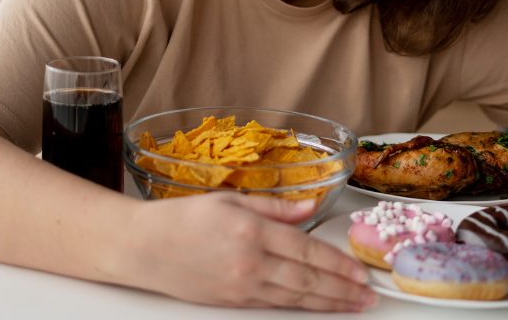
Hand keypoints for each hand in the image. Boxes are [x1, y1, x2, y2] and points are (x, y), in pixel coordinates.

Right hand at [118, 192, 374, 310]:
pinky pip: (272, 306)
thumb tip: (312, 205)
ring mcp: (240, 287)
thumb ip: (277, 206)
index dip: (337, 264)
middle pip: (306, 280)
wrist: (141, 247)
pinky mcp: (230, 302)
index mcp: (252, 231)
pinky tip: (314, 307)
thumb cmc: (182, 218)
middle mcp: (249, 263)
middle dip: (341, 290)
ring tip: (351, 306)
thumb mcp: (232, 199)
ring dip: (327, 304)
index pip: (307, 250)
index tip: (359, 271)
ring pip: (293, 298)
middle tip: (366, 297)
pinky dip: (298, 308)